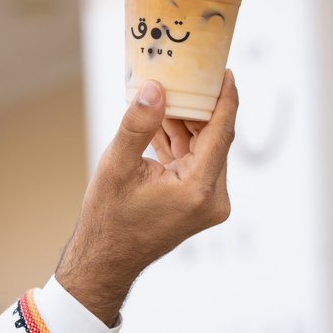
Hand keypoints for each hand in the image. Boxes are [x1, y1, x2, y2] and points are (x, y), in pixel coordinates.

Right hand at [56, 71, 237, 324]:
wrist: (106, 261)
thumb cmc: (108, 218)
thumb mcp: (117, 167)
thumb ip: (138, 125)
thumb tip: (156, 87)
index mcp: (197, 189)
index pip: (222, 132)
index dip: (226, 98)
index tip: (227, 71)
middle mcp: (213, 198)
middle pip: (216, 138)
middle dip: (200, 107)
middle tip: (187, 74)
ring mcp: (209, 203)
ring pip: (206, 149)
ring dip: (188, 124)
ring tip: (166, 95)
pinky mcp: (200, 204)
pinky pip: (197, 163)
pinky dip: (182, 143)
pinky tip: (161, 123)